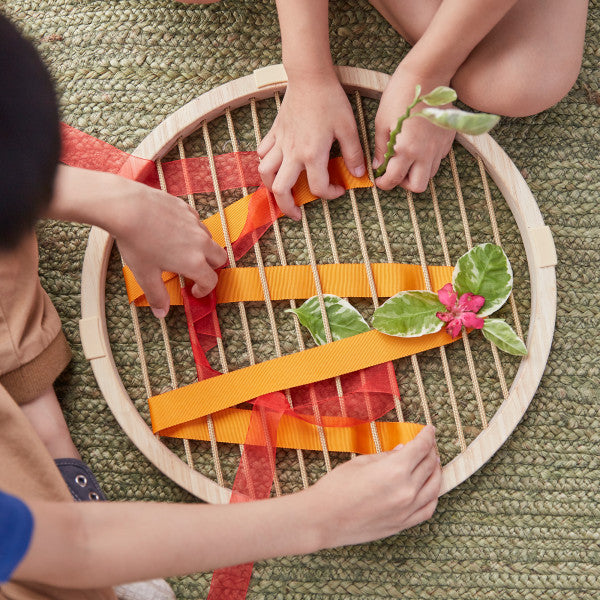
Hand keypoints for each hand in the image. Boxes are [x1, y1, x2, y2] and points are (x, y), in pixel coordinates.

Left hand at [114, 184, 226, 317]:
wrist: (127, 207)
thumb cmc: (136, 242)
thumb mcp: (145, 274)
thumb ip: (157, 295)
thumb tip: (161, 313)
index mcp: (194, 263)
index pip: (211, 281)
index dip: (204, 290)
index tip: (193, 291)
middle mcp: (201, 243)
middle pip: (220, 259)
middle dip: (211, 268)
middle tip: (195, 272)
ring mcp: (196, 224)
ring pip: (209, 239)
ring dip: (202, 249)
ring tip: (181, 251)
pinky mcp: (187, 209)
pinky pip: (197, 223)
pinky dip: (191, 231)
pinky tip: (173, 232)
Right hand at [257, 77, 365, 219]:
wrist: (309, 77)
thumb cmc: (330, 100)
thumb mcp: (348, 128)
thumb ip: (354, 153)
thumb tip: (359, 174)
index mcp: (312, 154)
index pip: (318, 188)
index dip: (330, 195)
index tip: (339, 190)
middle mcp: (292, 153)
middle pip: (280, 190)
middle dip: (287, 207)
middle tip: (297, 213)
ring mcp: (280, 143)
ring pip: (265, 173)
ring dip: (271, 187)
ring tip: (282, 192)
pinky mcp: (274, 133)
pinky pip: (263, 153)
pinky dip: (266, 162)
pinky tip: (276, 164)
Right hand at [306, 425, 441, 548]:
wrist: (323, 519)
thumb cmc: (337, 486)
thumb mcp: (361, 462)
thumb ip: (387, 456)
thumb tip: (404, 450)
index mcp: (395, 469)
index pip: (421, 447)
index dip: (427, 435)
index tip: (430, 429)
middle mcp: (406, 490)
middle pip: (429, 464)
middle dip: (431, 450)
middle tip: (429, 443)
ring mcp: (407, 510)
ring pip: (434, 486)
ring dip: (436, 470)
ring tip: (432, 462)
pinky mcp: (403, 524)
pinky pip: (428, 508)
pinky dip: (433, 495)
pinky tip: (430, 488)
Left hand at [373, 66, 454, 192]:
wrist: (428, 74)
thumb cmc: (400, 95)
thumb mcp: (382, 122)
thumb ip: (380, 149)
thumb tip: (378, 166)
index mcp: (406, 150)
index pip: (394, 180)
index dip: (383, 183)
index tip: (379, 178)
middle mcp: (425, 153)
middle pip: (417, 187)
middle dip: (404, 183)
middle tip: (395, 171)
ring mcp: (440, 146)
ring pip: (430, 174)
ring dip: (417, 172)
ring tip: (406, 158)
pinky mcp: (448, 138)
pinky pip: (438, 159)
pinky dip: (428, 159)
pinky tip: (419, 145)